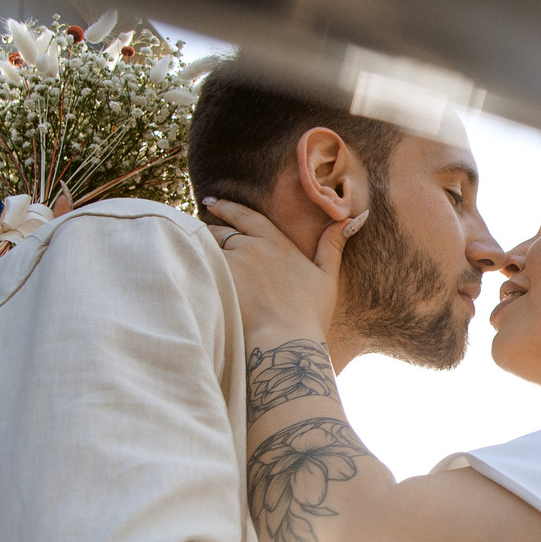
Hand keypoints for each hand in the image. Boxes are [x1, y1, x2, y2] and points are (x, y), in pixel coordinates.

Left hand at [203, 197, 363, 343]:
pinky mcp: (218, 281)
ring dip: (199, 246)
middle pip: (219, 230)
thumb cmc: (309, 313)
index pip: (244, 216)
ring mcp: (232, 263)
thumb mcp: (327, 276)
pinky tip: (186, 267)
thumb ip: (333, 245)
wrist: (286, 340)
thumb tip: (354, 217)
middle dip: (209, 227)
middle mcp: (251, 246)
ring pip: (206, 247)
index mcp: (275, 242)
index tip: (210, 202)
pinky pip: (198, 265)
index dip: (225, 207)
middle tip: (198, 227)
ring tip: (191, 248)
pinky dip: (192, 264)